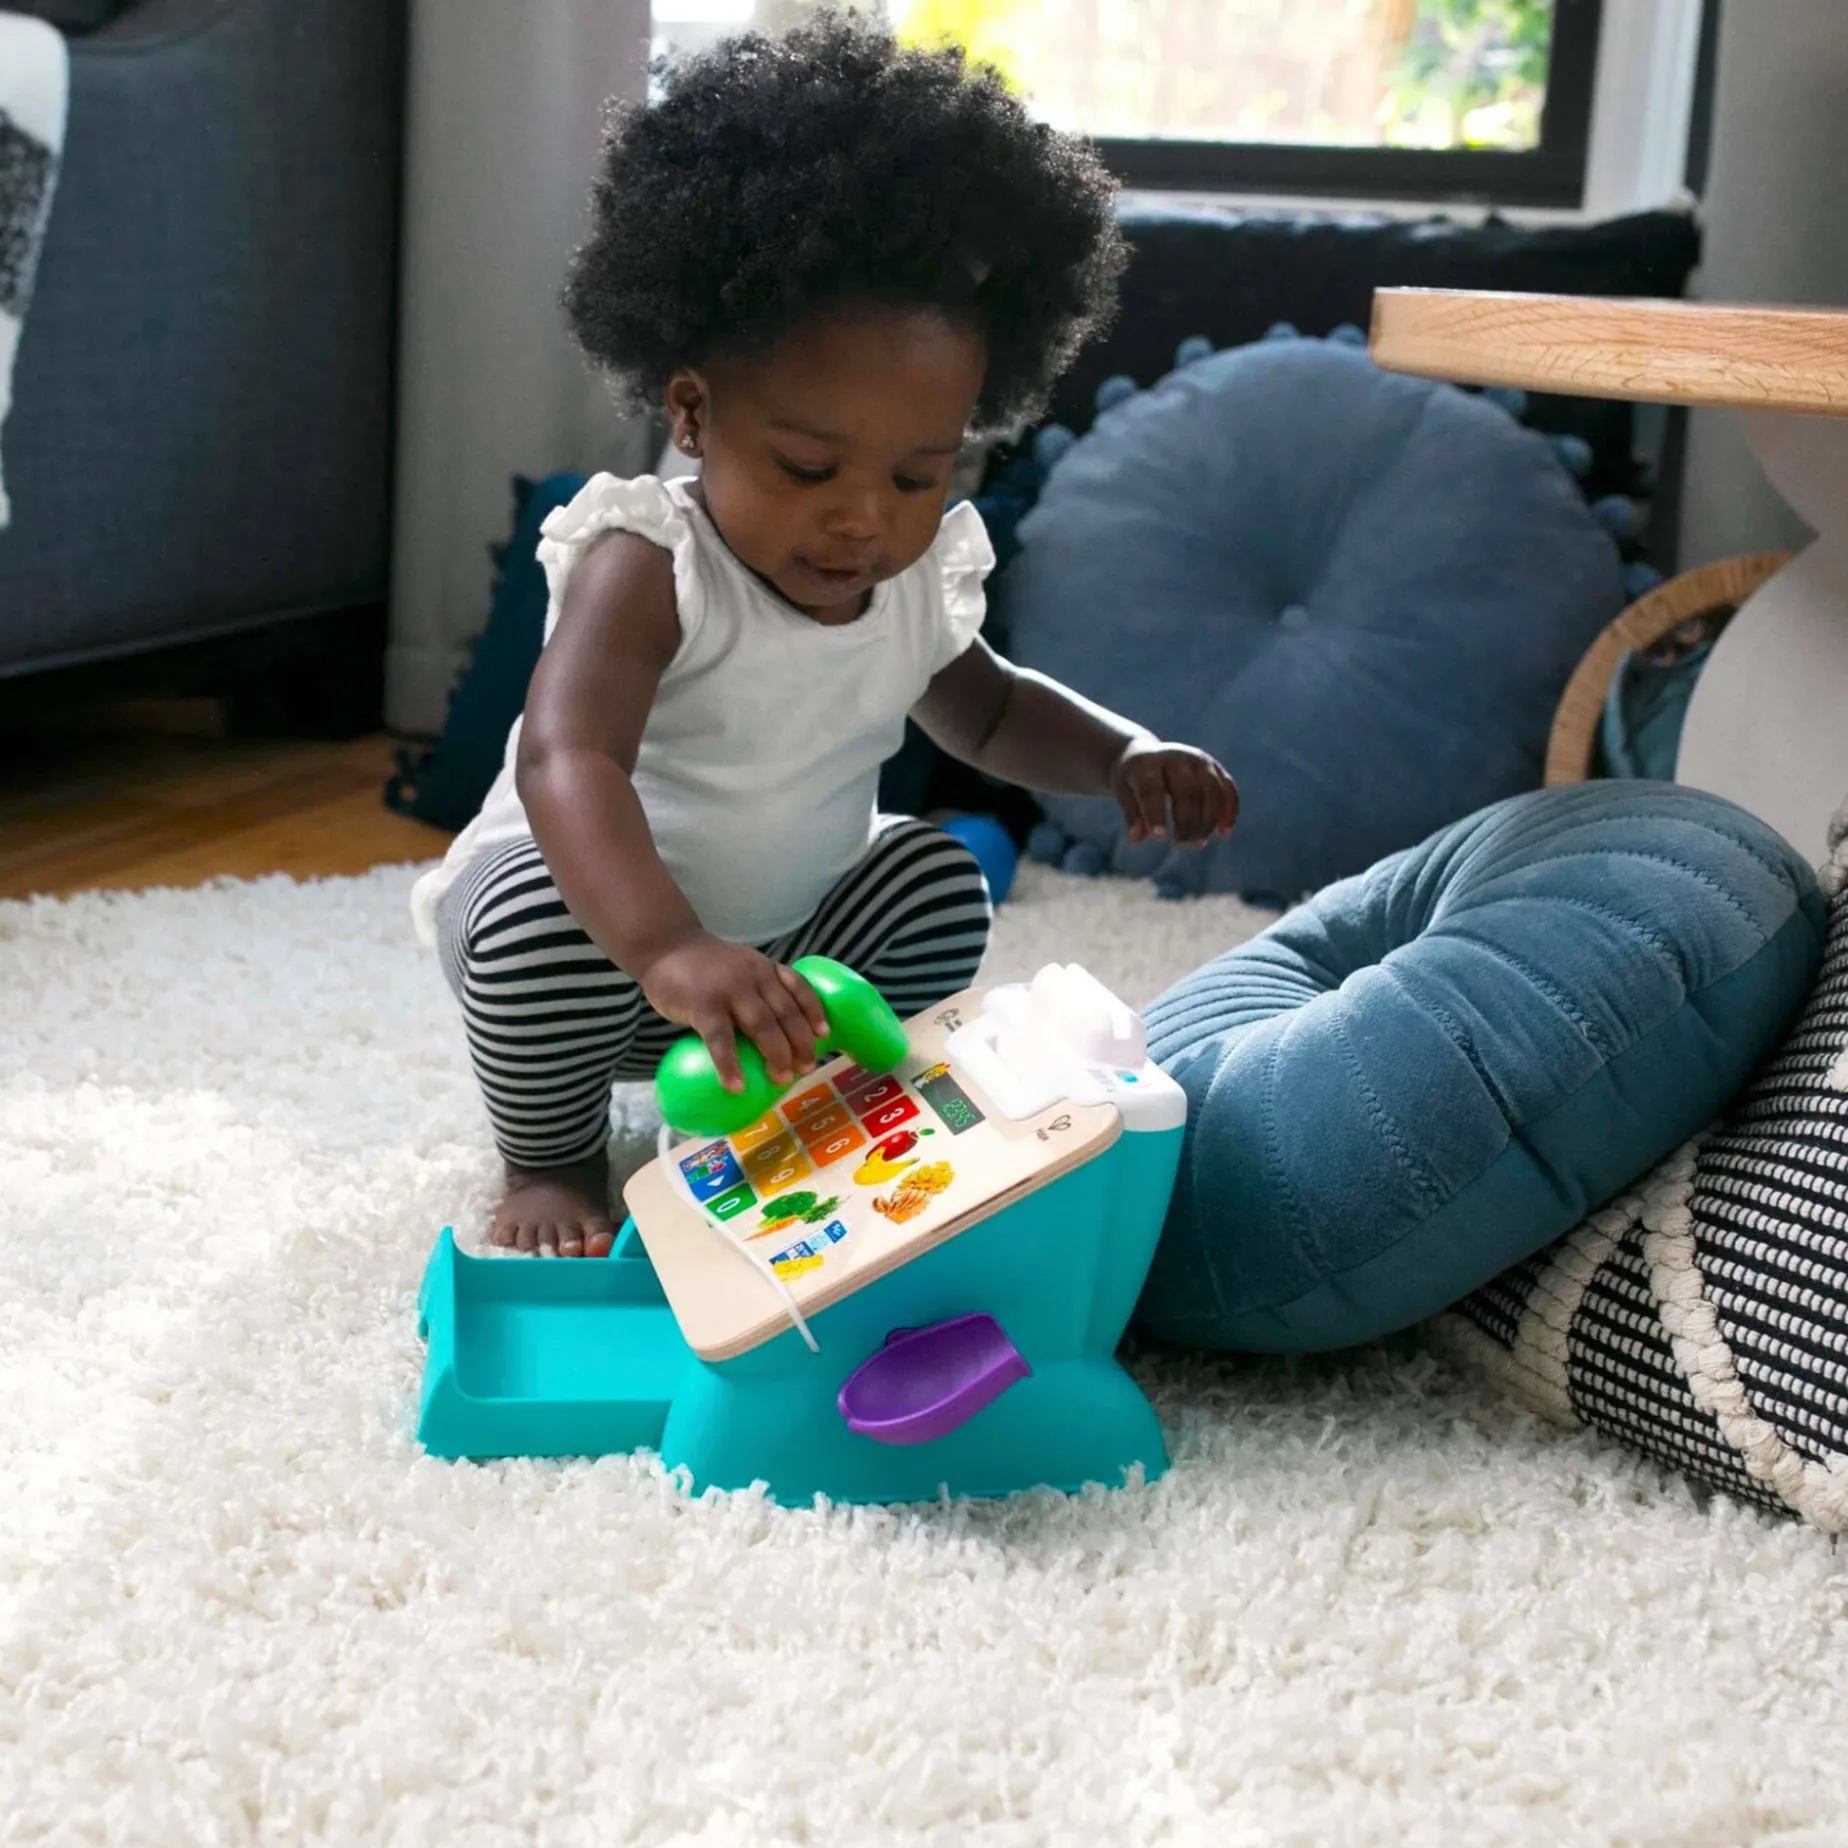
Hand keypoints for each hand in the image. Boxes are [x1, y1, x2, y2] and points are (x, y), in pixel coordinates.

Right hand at [638, 934, 828, 1092]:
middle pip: (786, 1012)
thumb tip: (774, 1034)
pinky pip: (721, 1040)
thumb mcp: (739, 967)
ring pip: (762, 1025)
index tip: (824, 1034)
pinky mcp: (704, 1005)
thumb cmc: (703, 966)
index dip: (814, 1011)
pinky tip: (736, 1086)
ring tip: (781, 1079)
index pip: (799, 987)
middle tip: (806, 1068)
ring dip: (776, 1055)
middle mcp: (753, 977)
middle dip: (800, 1043)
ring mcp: (729, 990)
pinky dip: (730, 1065)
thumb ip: (755, 990)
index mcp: (764, 969)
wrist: (665, 945)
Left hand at [1111, 739, 1238, 848]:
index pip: (1152, 788)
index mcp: (1148, 762)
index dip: (1156, 813)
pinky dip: (1229, 811)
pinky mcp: (1215, 767)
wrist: (1147, 755)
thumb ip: (1131, 813)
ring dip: (1208, 820)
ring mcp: (1199, 760)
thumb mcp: (1123, 792)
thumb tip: (1138, 838)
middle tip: (1181, 845)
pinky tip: (1223, 833)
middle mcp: (1176, 756)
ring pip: (1211, 790)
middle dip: (1186, 821)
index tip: (1159, 838)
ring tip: (1198, 843)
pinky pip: (1228, 789)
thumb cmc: (1133, 780)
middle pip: (1187, 790)